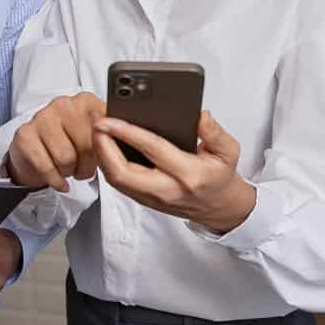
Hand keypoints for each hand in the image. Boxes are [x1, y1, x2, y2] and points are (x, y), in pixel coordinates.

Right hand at [6, 93, 105, 190]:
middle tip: (83, 168)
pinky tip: (58, 179)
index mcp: (86, 101)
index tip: (102, 159)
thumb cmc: (70, 143)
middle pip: (87, 145)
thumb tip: (127, 142)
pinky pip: (46, 166)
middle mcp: (64, 104)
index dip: (105, 151)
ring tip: (68, 168)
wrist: (34, 151)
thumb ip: (110, 136)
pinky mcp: (25, 134)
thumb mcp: (94, 136)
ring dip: (69, 172)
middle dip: (87, 166)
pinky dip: (55, 180)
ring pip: (66, 158)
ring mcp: (43, 117)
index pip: (105, 129)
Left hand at [92, 111, 254, 233]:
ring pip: (116, 181)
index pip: (152, 150)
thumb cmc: (221, 177)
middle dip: (103, 148)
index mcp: (188, 174)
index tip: (110, 119)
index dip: (127, 133)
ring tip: (97, 131)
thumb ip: (215, 132)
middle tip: (96, 125)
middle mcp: (167, 189)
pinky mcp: (145, 201)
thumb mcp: (228, 151)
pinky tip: (106, 147)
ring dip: (102, 156)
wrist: (220, 208)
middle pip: (122, 173)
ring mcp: (154, 198)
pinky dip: (108, 164)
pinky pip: (120, 184)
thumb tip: (201, 116)